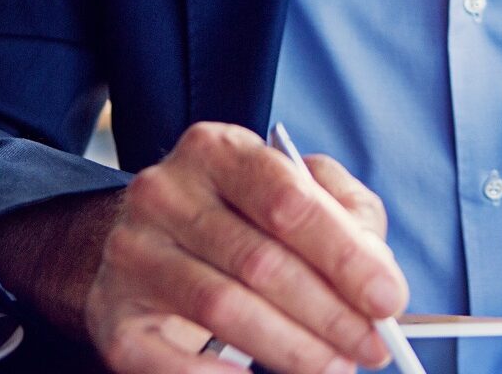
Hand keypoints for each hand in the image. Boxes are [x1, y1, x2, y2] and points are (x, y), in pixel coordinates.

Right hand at [85, 121, 406, 372]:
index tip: (388, 298)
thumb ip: (348, 217)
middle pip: (261, 262)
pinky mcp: (113, 314)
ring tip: (334, 366)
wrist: (152, 244)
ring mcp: (131, 253)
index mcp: (217, 150)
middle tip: (373, 347)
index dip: (345, 255)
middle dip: (330, 314)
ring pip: (223, 309)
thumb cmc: (244, 218)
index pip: (288, 200)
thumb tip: (377, 272)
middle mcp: (164, 193)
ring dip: (292, 349)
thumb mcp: (301, 191)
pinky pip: (167, 361)